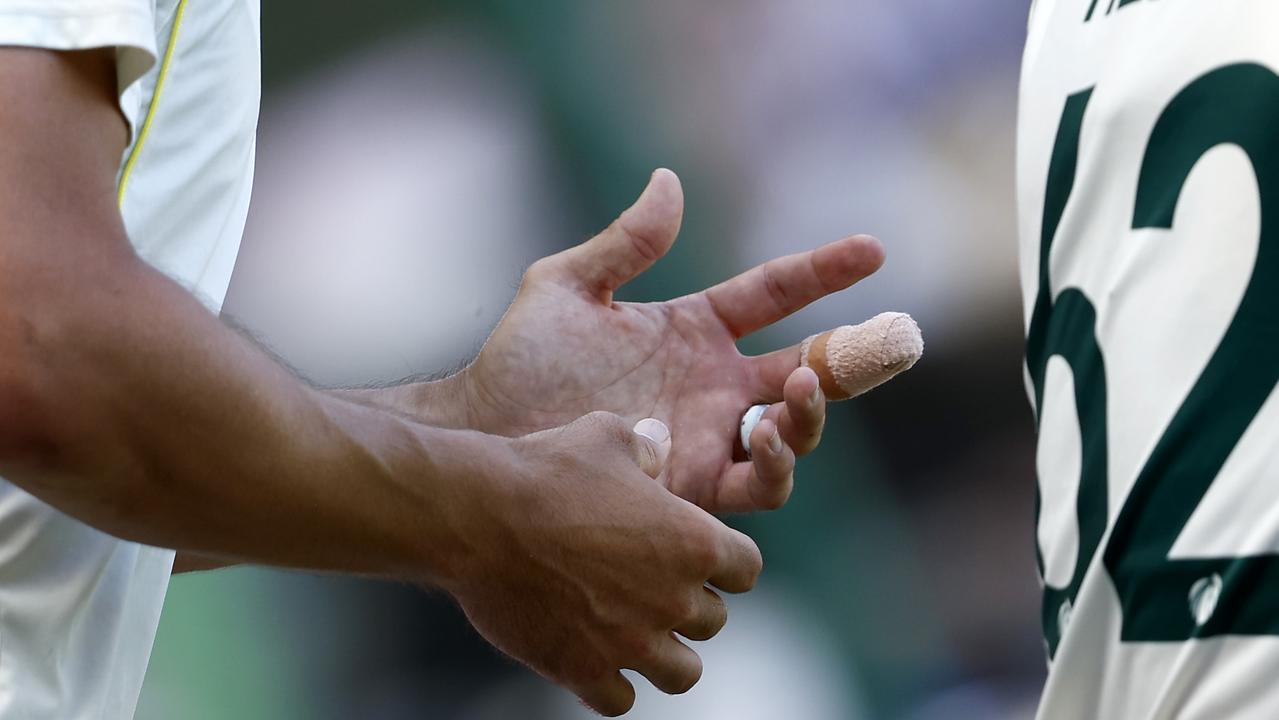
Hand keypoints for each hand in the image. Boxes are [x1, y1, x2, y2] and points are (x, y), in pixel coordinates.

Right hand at [447, 411, 761, 715]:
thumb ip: (646, 447)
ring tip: (637, 634)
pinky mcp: (584, 670)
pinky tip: (594, 657)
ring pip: (683, 673)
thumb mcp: (607, 436)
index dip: (726, 561)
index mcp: (692, 542)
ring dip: (665, 654)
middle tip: (651, 586)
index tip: (700, 555)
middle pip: (714, 621)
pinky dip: (612, 684)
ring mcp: (631, 641)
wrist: (480, 515)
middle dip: (689, 604)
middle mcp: (672, 599)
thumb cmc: (546, 469)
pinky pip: (620, 700)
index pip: (747, 569)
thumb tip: (659, 447)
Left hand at [457, 169, 887, 511]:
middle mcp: (712, 385)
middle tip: (896, 336)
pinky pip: (760, 485)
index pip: (773, 295)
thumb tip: (669, 181)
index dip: (823, 272)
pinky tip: (764, 435)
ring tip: (803, 388)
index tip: (872, 249)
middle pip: (808, 369)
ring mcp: (708, 437)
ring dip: (814, 412)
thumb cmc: (518, 362)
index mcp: (692, 330)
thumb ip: (626, 241)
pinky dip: (777, 464)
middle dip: (858, 355)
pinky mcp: (694, 487)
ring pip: (794, 432)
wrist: (488, 436)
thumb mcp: (569, 286)